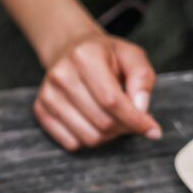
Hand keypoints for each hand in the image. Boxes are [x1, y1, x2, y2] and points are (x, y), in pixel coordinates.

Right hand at [34, 33, 161, 150]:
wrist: (69, 49)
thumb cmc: (104, 55)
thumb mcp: (131, 56)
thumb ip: (142, 79)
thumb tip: (141, 110)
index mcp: (84, 56)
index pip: (112, 100)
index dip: (135, 120)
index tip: (151, 129)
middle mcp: (61, 75)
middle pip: (102, 122)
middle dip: (124, 128)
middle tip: (131, 120)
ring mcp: (47, 94)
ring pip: (88, 137)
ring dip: (108, 136)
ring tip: (113, 119)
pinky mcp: (41, 109)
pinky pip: (71, 143)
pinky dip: (88, 139)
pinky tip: (93, 122)